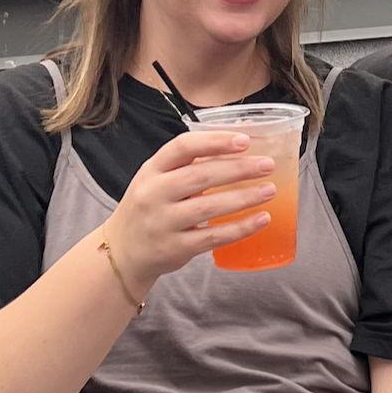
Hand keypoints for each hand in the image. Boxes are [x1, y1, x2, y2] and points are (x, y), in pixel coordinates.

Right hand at [104, 129, 276, 287]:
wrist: (121, 252)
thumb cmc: (149, 207)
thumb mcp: (156, 179)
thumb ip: (188, 165)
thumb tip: (241, 148)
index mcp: (151, 170)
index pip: (182, 147)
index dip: (215, 142)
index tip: (245, 140)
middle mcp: (153, 194)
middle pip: (201, 176)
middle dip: (239, 169)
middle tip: (267, 165)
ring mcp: (163, 223)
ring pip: (209, 207)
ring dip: (244, 198)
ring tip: (270, 190)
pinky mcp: (175, 249)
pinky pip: (213, 238)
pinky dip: (240, 228)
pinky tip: (262, 220)